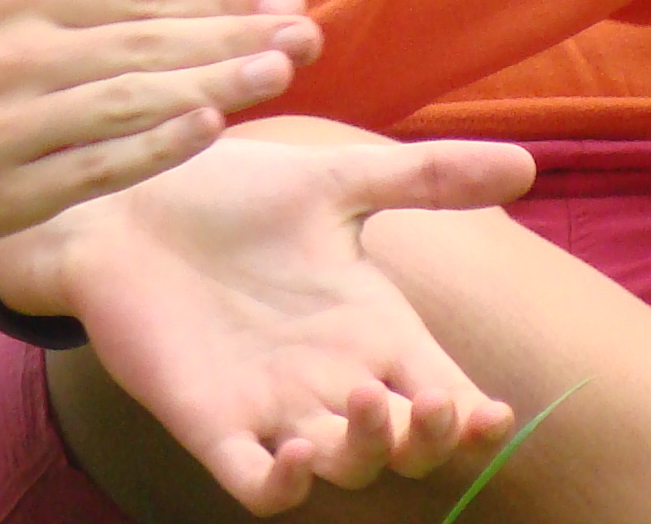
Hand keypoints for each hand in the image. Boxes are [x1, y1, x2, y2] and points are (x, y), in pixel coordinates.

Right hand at [0, 0, 321, 249]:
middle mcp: (17, 55)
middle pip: (144, 43)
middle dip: (231, 36)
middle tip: (309, 34)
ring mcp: (13, 125)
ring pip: (127, 100)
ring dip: (210, 85)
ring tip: (278, 74)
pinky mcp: (9, 189)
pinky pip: (92, 166)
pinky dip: (151, 149)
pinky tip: (207, 130)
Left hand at [0, 130, 534, 515]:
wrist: (123, 200)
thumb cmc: (228, 195)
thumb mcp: (332, 182)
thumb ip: (424, 178)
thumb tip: (527, 162)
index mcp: (370, 328)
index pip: (442, 393)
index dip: (474, 418)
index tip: (493, 410)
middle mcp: (330, 378)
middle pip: (404, 446)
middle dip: (430, 439)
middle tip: (438, 404)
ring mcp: (271, 407)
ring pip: (342, 466)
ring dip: (366, 451)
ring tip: (368, 400)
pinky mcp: (209, 423)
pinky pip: (256, 485)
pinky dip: (283, 486)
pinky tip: (295, 452)